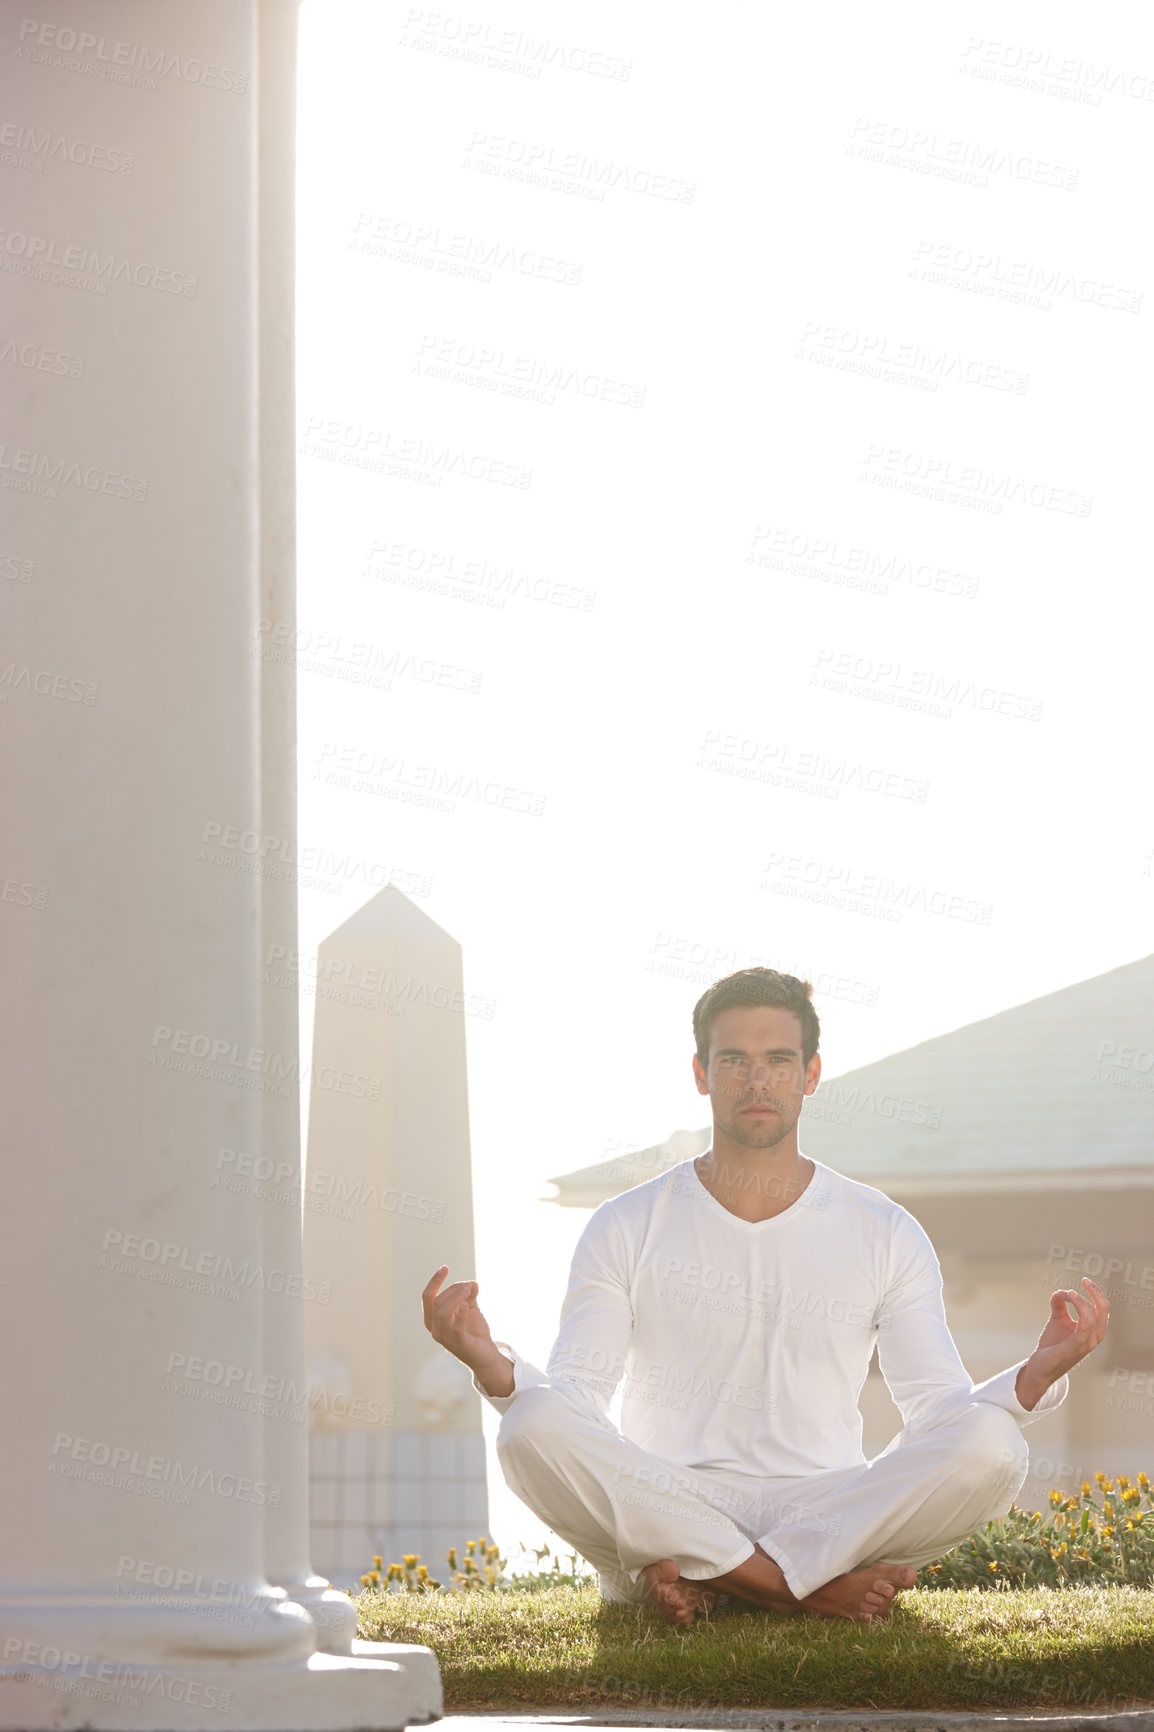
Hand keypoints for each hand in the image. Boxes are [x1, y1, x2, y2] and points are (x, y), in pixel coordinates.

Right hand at [422, 1264, 503, 1380]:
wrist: (486, 1356)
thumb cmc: (475, 1332)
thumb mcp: (471, 1308)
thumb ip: (469, 1295)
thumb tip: (472, 1283)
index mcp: (433, 1320)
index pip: (428, 1297)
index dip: (434, 1281)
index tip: (445, 1268)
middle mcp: (435, 1330)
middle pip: (438, 1302)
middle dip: (454, 1289)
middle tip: (470, 1285)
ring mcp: (445, 1338)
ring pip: (443, 1312)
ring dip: (456, 1297)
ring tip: (470, 1290)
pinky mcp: (459, 1343)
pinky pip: (456, 1327)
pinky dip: (461, 1314)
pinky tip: (467, 1305)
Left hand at [1017, 1276, 1108, 1406]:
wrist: (1040, 1366)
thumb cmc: (1052, 1345)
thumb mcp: (1057, 1319)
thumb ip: (1059, 1304)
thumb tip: (1060, 1292)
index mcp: (1093, 1330)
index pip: (1103, 1308)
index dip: (1096, 1292)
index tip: (1084, 1280)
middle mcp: (1094, 1337)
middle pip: (1104, 1309)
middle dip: (1096, 1292)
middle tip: (1084, 1280)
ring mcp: (1086, 1344)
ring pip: (1093, 1316)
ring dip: (1081, 1300)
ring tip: (1069, 1293)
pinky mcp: (1075, 1347)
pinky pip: (1084, 1326)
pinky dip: (1078, 1308)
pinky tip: (1067, 1299)